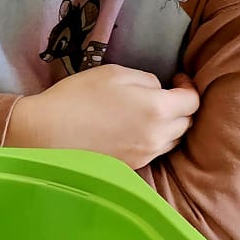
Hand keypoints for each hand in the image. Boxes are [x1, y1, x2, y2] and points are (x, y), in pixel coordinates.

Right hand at [7, 65, 198, 168]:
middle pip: (187, 123)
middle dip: (181, 106)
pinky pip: (155, 151)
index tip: (176, 78)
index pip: (192, 101)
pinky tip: (135, 129)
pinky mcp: (133, 166)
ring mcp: (146, 155)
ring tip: (151, 113)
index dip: (188, 86)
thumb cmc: (77, 97)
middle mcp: (157, 136)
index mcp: (157, 109)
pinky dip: (154, 138)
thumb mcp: (114, 73)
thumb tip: (159, 89)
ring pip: (173, 140)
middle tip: (166, 94)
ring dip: (170, 125)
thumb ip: (146, 79)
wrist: (46, 134)